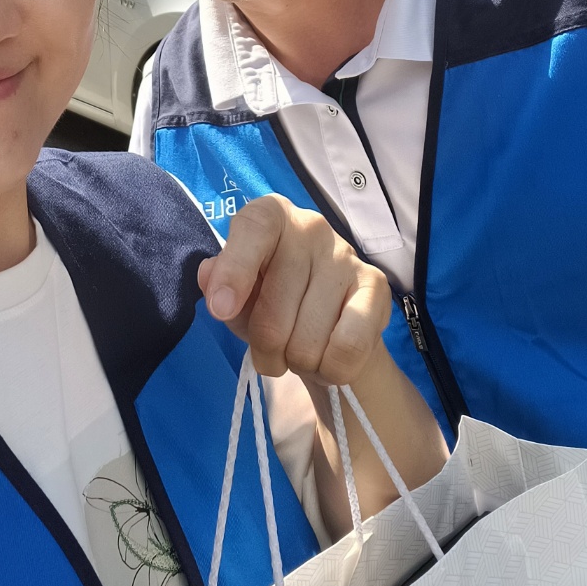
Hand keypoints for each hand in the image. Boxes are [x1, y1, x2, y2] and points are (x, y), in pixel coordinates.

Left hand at [196, 195, 390, 385]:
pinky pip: (347, 348)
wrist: (330, 324)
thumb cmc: (272, 301)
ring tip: (299, 351)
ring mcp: (347, 255)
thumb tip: (210, 277)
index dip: (234, 271)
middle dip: (265, 346)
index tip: (221, 310)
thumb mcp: (238, 296)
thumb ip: (218, 285)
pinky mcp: (376, 286)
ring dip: (297, 362)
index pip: (254, 228)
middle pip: (275, 308)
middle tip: (269, 350)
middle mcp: (311, 227)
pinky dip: (330, 370)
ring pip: (308, 339)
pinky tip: (327, 359)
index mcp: (271, 216)